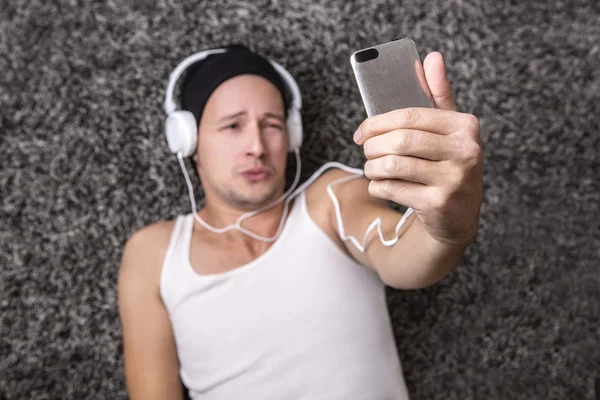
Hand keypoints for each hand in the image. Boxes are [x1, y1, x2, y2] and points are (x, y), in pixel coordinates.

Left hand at [353, 52, 483, 245]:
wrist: (458, 217)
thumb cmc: (447, 165)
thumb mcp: (448, 130)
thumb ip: (438, 94)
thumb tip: (432, 57)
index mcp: (466, 126)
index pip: (409, 116)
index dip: (376, 123)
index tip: (361, 132)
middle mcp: (465, 151)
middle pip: (399, 140)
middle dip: (372, 146)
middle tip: (365, 151)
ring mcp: (454, 180)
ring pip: (392, 165)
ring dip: (372, 167)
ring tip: (372, 168)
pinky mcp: (438, 204)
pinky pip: (392, 189)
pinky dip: (377, 187)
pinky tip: (380, 185)